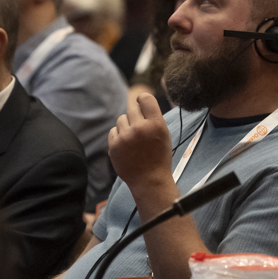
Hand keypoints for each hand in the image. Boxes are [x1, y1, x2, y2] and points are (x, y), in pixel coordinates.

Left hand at [108, 93, 176, 207]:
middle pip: (132, 108)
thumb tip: (139, 102)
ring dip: (127, 126)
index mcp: (156, 124)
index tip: (142, 104)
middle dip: (136, 115)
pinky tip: (127, 146)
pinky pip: (113, 131)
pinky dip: (119, 136)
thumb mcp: (164, 134)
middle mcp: (140, 128)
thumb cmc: (159, 157)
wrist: (149, 180)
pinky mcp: (114, 146)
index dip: (142, 99)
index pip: (145, 98)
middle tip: (139, 126)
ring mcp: (125, 137)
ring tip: (134, 140)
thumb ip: (153, 118)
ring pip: (121, 119)